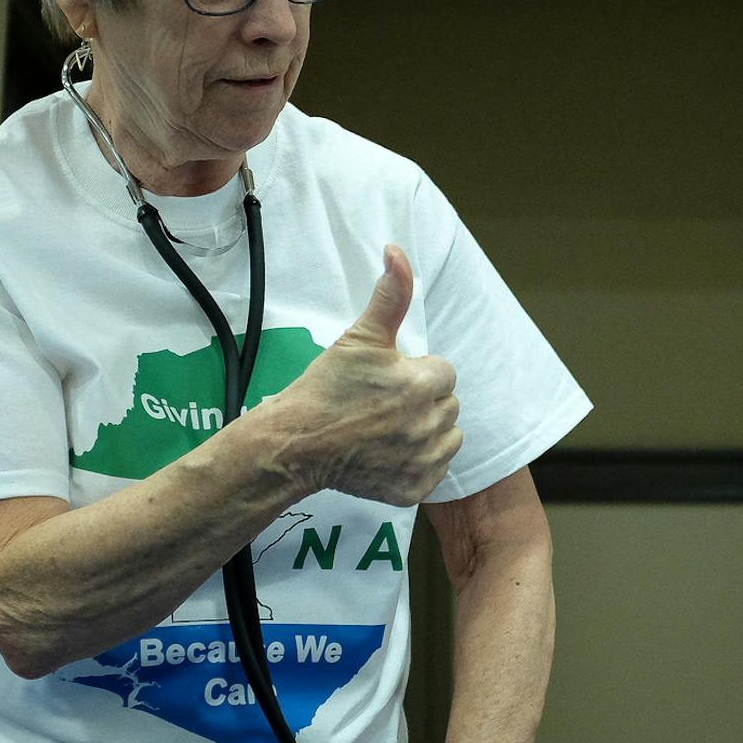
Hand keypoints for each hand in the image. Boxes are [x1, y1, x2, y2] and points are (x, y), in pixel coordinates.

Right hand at [262, 245, 462, 504]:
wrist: (295, 444)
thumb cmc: (325, 388)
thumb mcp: (359, 337)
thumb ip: (390, 296)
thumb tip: (397, 252)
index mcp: (424, 384)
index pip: (443, 372)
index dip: (416, 373)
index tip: (387, 380)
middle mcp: (430, 424)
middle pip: (447, 405)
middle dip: (423, 401)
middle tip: (383, 404)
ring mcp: (423, 461)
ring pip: (447, 437)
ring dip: (427, 431)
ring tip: (388, 428)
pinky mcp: (413, 490)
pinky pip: (434, 470)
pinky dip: (417, 464)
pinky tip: (388, 454)